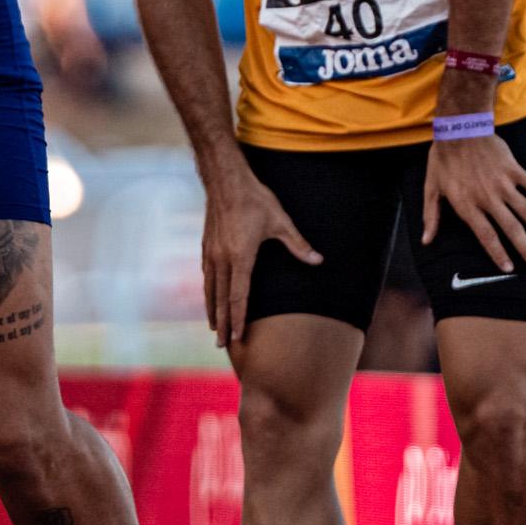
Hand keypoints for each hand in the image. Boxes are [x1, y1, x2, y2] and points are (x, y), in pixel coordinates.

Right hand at [199, 153, 321, 346]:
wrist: (225, 179)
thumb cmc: (255, 199)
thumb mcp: (281, 221)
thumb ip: (298, 244)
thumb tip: (319, 260)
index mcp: (240, 257)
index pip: (239, 296)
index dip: (238, 319)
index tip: (237, 337)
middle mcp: (222, 258)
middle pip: (221, 299)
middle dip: (222, 324)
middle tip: (222, 345)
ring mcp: (212, 252)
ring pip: (211, 289)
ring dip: (212, 311)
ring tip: (213, 329)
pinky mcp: (207, 245)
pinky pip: (206, 276)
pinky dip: (208, 292)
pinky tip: (209, 298)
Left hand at [424, 123, 525, 271]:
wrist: (460, 127)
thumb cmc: (443, 159)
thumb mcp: (431, 188)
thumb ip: (431, 216)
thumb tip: (426, 241)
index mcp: (468, 205)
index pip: (486, 236)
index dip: (498, 253)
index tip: (509, 268)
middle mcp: (488, 197)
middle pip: (511, 229)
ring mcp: (504, 184)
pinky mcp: (514, 170)